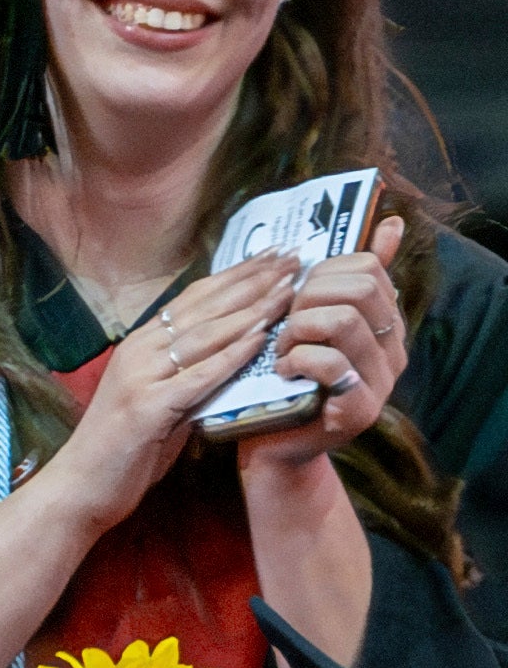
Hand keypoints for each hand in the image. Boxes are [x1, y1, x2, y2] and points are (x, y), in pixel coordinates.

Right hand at [49, 251, 302, 525]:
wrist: (80, 487)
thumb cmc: (123, 448)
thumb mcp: (161, 401)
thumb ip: (190, 376)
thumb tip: (233, 359)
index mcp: (141, 344)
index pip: (196, 298)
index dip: (237, 274)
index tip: (275, 256)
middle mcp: (138, 351)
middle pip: (203, 307)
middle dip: (251, 280)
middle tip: (292, 256)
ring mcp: (140, 377)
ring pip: (203, 335)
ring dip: (249, 309)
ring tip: (287, 288)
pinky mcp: (146, 408)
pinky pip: (196, 377)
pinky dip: (229, 356)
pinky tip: (259, 338)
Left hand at [247, 216, 414, 468]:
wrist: (273, 443)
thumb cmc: (283, 375)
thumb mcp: (310, 321)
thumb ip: (343, 278)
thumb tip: (390, 224)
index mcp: (384, 323)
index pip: (367, 268)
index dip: (320, 274)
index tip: (296, 298)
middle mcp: (393, 350)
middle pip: (359, 289)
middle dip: (306, 299)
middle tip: (284, 326)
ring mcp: (381, 382)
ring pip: (343, 320)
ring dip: (297, 330)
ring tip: (281, 351)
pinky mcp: (360, 410)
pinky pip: (330, 363)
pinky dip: (294, 360)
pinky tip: (281, 373)